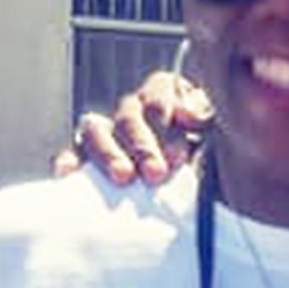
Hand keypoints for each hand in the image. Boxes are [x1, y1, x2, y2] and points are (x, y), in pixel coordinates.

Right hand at [52, 69, 213, 184]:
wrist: (207, 193)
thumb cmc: (213, 158)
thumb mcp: (221, 133)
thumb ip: (207, 116)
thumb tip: (186, 114)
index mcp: (167, 96)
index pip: (159, 93)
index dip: (165, 119)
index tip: (178, 154)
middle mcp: (135, 109)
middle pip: (128, 116)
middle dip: (142, 145)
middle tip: (155, 173)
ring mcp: (111, 132)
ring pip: (98, 130)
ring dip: (110, 153)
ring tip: (124, 177)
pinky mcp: (92, 157)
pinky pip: (76, 153)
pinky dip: (70, 159)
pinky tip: (68, 172)